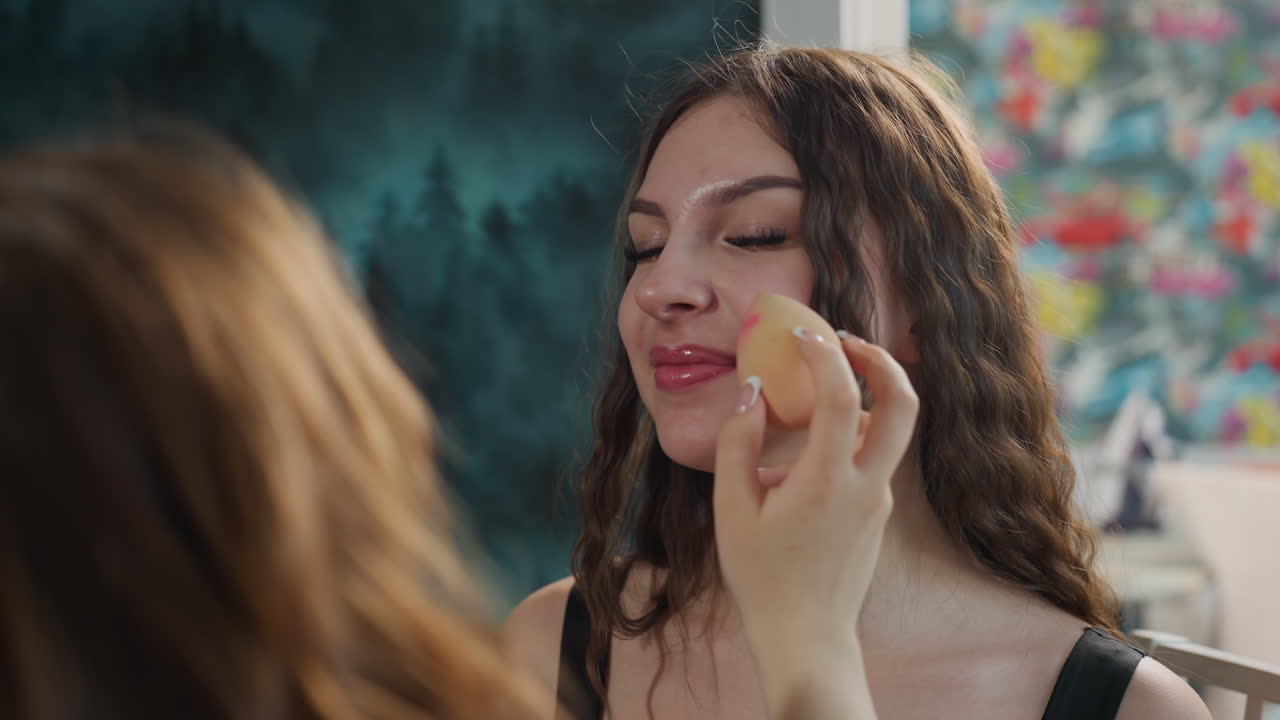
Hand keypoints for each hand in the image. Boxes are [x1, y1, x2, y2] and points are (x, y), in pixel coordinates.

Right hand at [714, 330, 918, 717]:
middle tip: (843, 339)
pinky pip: (874, 456)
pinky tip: (809, 446)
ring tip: (818, 388)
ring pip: (891, 428)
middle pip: (904, 402)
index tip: (799, 333)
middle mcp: (867, 485)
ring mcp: (880, 499)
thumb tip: (750, 390)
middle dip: (880, 358)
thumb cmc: (762, 576)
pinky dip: (852, 431)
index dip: (823, 354)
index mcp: (829, 481)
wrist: (806, 635)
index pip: (842, 396)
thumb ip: (738, 443)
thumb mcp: (732, 509)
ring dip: (865, 394)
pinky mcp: (878, 512)